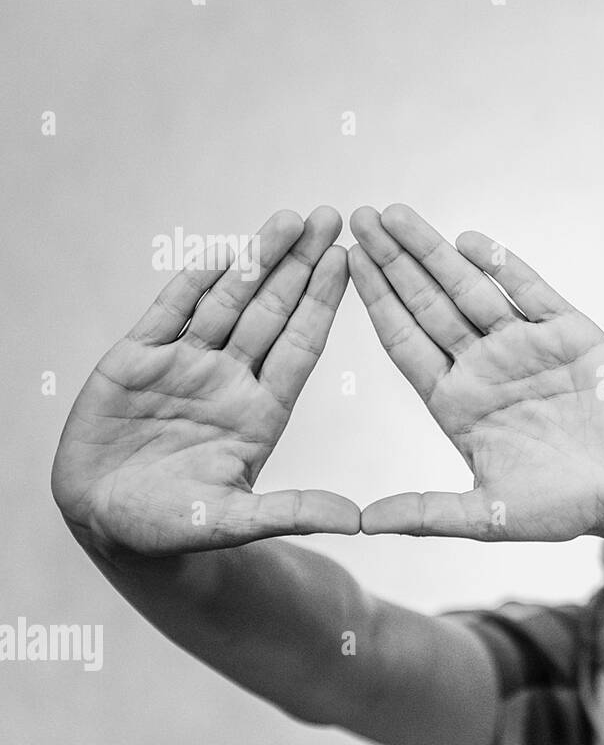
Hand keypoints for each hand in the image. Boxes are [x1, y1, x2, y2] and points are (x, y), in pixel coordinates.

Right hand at [51, 207, 359, 557]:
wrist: (105, 524)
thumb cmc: (174, 527)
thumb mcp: (237, 520)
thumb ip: (293, 512)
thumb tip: (357, 522)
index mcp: (262, 412)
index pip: (301, 345)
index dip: (324, 302)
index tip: (348, 261)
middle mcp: (230, 380)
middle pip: (272, 311)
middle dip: (300, 265)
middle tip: (329, 217)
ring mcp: (184, 366)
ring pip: (226, 302)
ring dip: (255, 261)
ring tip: (286, 220)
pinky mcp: (136, 361)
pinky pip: (168, 313)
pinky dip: (192, 281)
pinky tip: (221, 251)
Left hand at [347, 204, 603, 541]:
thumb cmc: (562, 506)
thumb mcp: (486, 514)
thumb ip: (426, 512)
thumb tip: (361, 525)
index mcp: (456, 403)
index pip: (405, 343)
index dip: (376, 302)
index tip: (346, 264)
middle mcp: (483, 366)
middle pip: (428, 305)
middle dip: (395, 262)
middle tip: (360, 219)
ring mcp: (523, 345)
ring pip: (470, 289)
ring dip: (434, 253)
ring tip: (397, 215)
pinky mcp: (567, 331)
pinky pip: (528, 291)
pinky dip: (502, 266)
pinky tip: (470, 241)